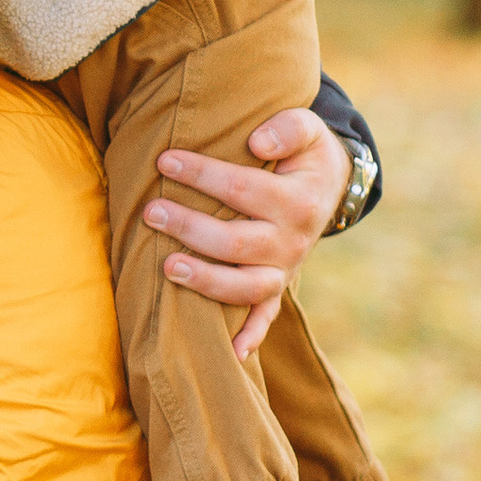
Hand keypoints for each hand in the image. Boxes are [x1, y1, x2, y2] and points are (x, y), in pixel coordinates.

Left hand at [143, 106, 350, 364]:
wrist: (330, 186)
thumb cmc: (303, 152)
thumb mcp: (307, 128)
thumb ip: (288, 127)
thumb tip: (256, 143)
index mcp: (298, 202)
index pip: (243, 189)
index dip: (203, 174)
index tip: (165, 159)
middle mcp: (292, 243)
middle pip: (236, 243)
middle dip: (190, 228)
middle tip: (151, 212)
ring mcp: (284, 270)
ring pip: (245, 288)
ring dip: (205, 281)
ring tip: (166, 267)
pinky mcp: (277, 287)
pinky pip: (264, 318)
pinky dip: (250, 338)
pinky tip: (229, 353)